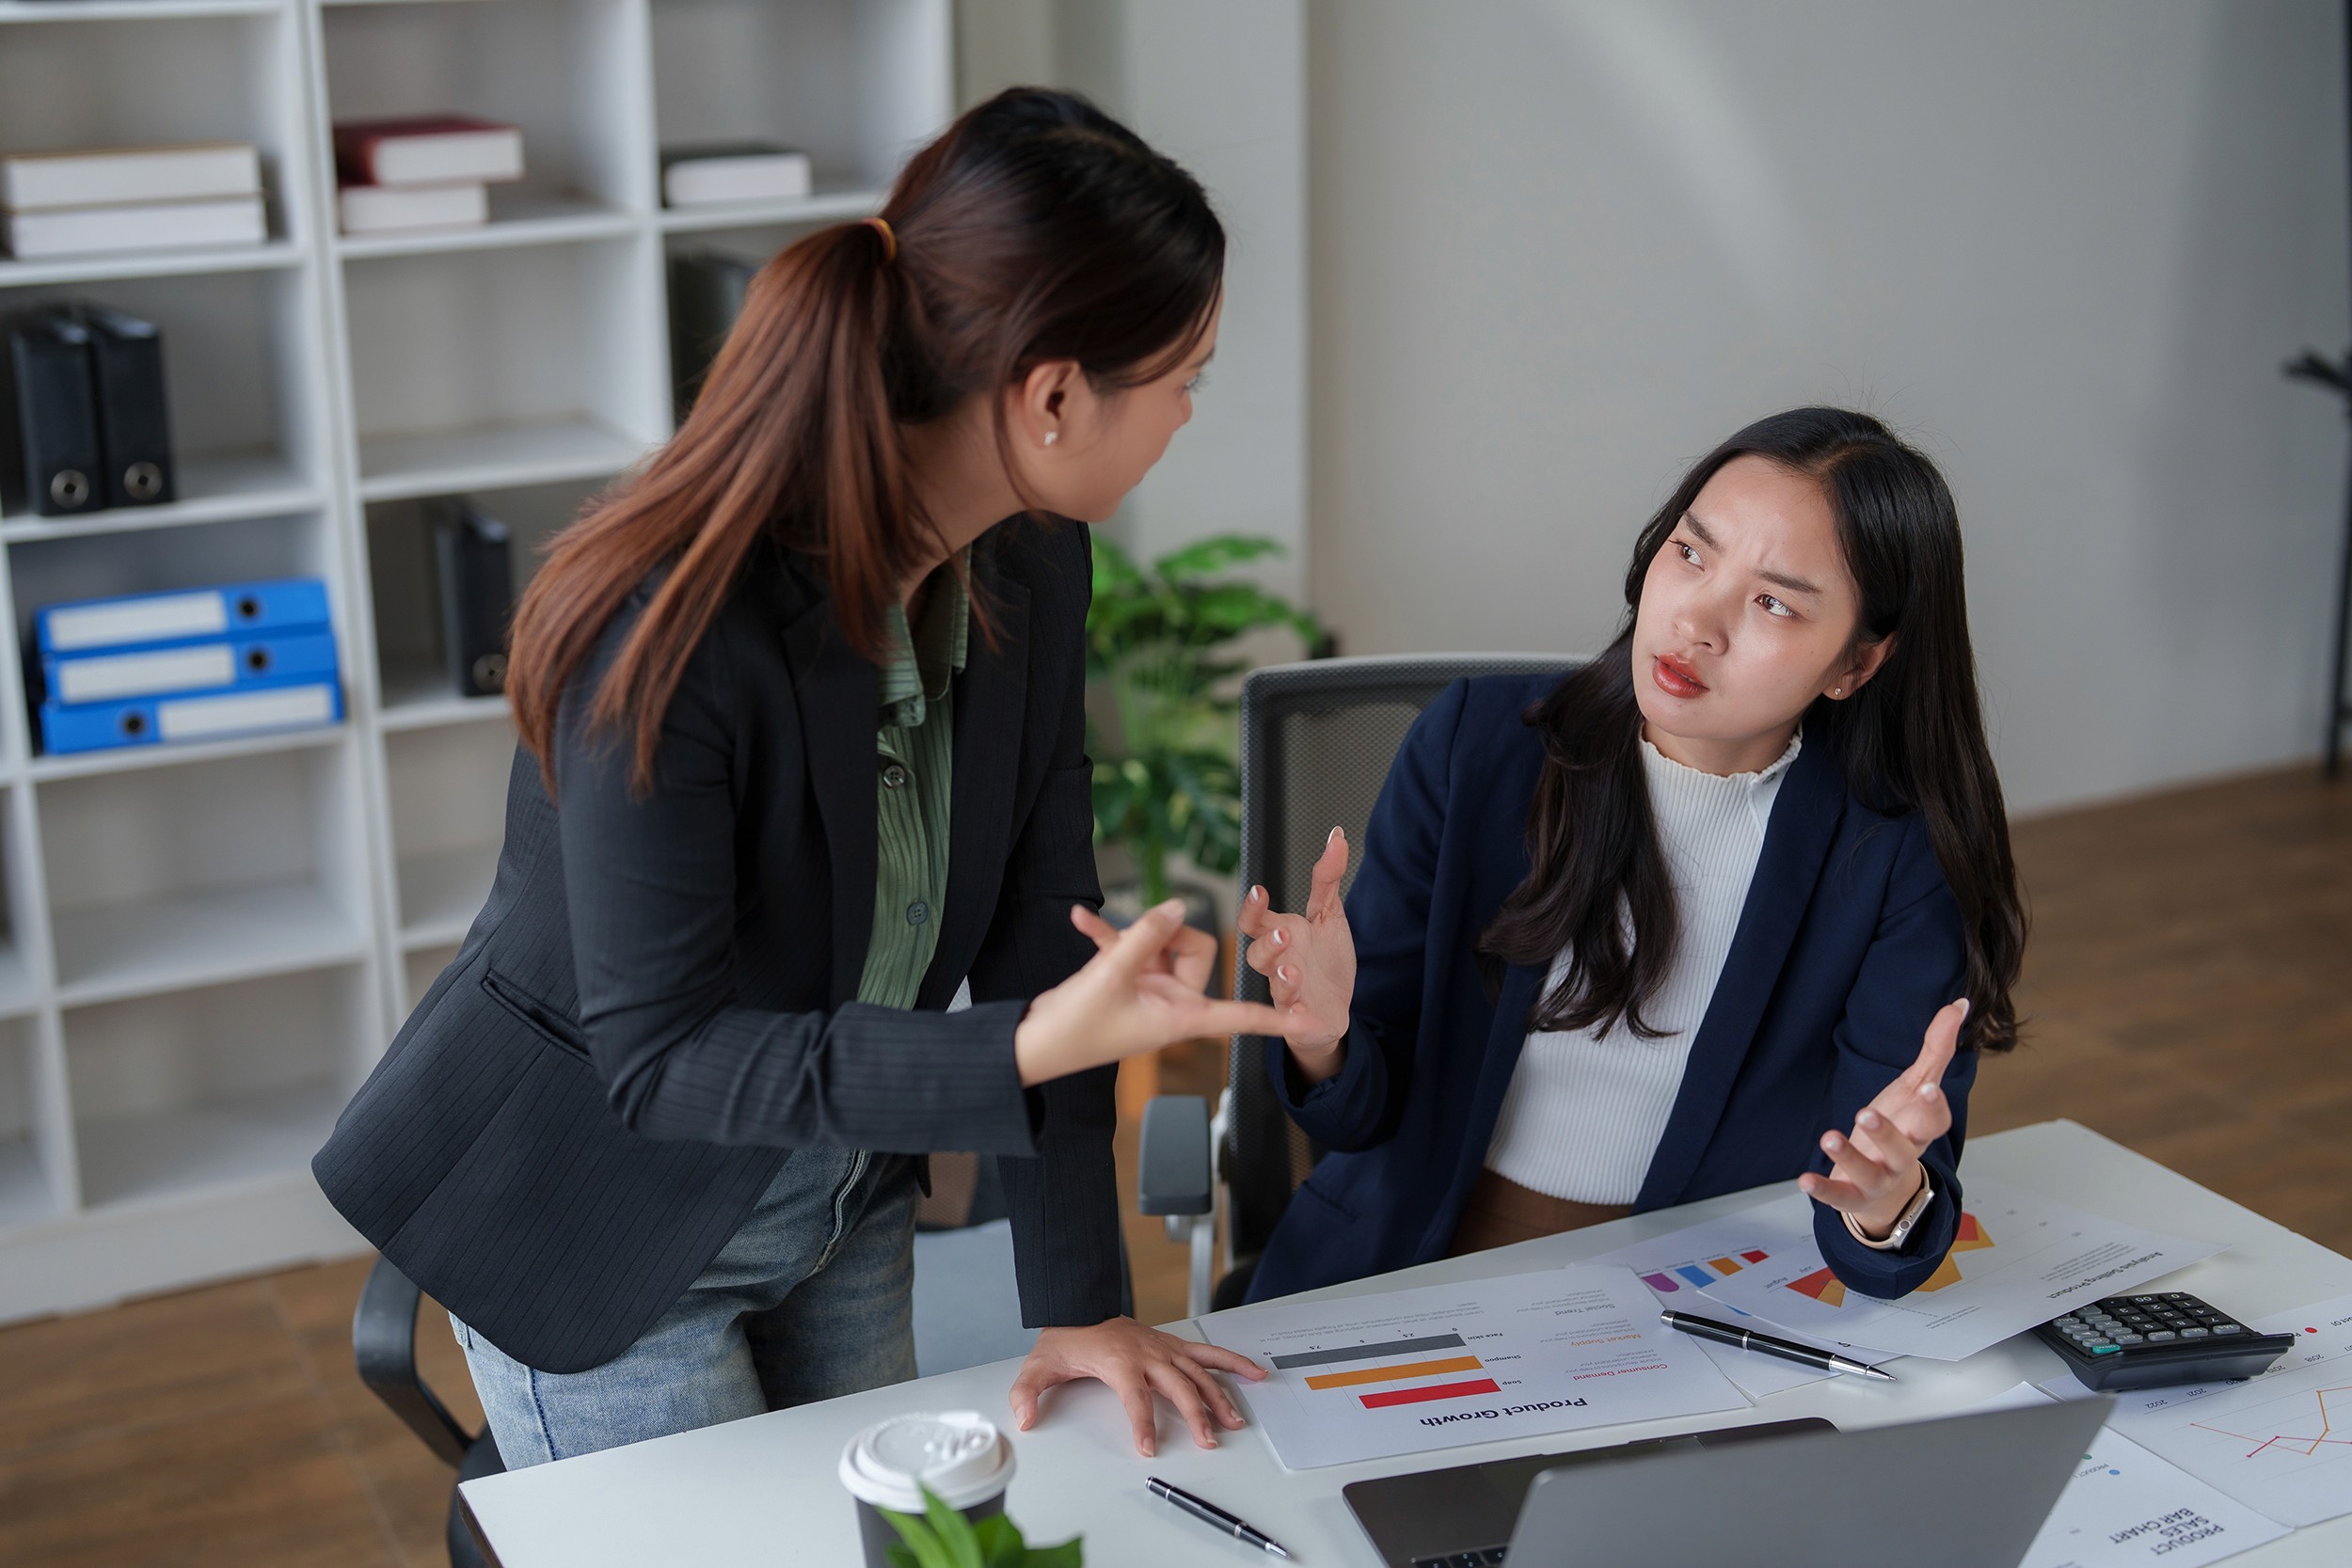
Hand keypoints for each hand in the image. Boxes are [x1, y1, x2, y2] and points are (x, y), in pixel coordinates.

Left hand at [1009, 1318, 1266, 1455]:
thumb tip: (1024, 1417)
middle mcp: (1148, 1354)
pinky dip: (1232, 1362)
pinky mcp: (1173, 1345)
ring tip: (1235, 1421)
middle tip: (1207, 1441)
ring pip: (1199, 1372)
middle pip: (1178, 1386)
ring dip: (1219, 1397)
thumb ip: (1028, 1393)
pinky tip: (1253, 1374)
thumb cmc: (1065, 1340)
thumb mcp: (1039, 1367)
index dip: (1143, 1424)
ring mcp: (1164, 1348)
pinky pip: (1207, 1352)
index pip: (1135, 1398)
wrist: (1079, 1308)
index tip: (1149, 1448)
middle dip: (1195, 1415)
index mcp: (1119, 1361)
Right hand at [1012, 900, 1290, 1085]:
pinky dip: (1106, 935)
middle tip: (1134, 938)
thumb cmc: (1076, 1026)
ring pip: (1160, 941)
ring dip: (1130, 933)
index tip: (1311, 1020)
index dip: (1275, 1018)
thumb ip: (1145, 936)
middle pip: (1195, 949)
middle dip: (1165, 934)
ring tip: (1095, 933)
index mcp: (1181, 1016)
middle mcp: (1171, 1002)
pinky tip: (1081, 921)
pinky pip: (1126, 946)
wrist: (1033, 1043)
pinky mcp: (1125, 979)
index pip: (1240, 1016)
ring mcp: (1148, 990)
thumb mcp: (1112, 975)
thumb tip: (1176, 906)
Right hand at [1236, 826, 1357, 1080]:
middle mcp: (1278, 961)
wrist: (1335, 1008)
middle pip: (1255, 951)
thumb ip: (1327, 878)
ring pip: (1271, 981)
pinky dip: (1294, 1003)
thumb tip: (1337, 836)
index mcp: (1280, 934)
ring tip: (1292, 968)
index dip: (1253, 907)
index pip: (1256, 919)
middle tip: (1281, 931)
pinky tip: (1301, 995)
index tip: (1260, 891)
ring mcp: (1285, 990)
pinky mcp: (1297, 1017)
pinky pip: (1288, 1012)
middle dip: (1265, 941)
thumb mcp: (1330, 915)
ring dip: (1279, 973)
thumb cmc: (1325, 962)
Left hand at [1800, 997, 1967, 1238]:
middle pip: (1902, 1149)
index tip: (1930, 1087)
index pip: (1936, 1122)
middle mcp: (1902, 1156)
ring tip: (1828, 1136)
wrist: (1886, 1186)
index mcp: (1919, 1130)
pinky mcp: (1851, 1193)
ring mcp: (1877, 1177)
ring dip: (1848, 1156)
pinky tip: (1803, 1179)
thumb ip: (1937, 1049)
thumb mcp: (1916, 1086)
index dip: (1934, 1107)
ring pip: (1868, 1171)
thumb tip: (1960, 1004)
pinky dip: (1822, 1189)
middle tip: (1865, 1112)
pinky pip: (1838, 1195)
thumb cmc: (1902, 1126)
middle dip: (1886, 1132)